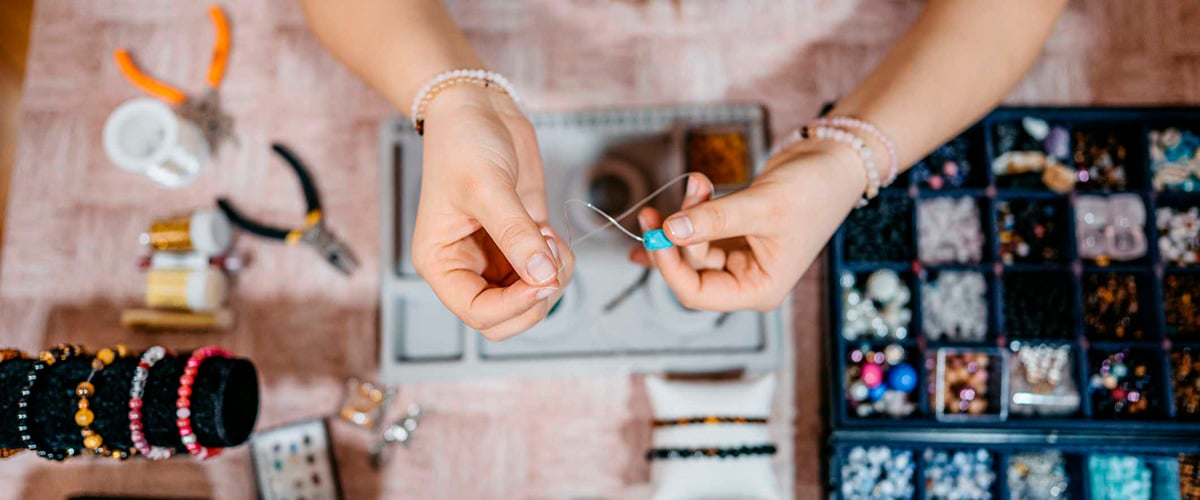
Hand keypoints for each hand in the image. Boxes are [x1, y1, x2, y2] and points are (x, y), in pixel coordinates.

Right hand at [411, 86, 573, 339]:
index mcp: (441, 263)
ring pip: (532, 299)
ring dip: (552, 276)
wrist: (479, 108)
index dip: (513, 306)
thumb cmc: (462, 142)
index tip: (541, 280)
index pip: (476, 313)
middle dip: (535, 299)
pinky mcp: (523, 242)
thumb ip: (516, 234)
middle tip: (549, 262)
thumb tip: (542, 276)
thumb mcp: (487, 186)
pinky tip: (548, 229)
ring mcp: (497, 257)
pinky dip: (559, 260)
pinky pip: (547, 272)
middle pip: (505, 319)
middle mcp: (467, 267)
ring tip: (546, 235)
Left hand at [629, 141, 865, 310]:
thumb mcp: (762, 206)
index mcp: (759, 289)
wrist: (834, 162)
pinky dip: (690, 212)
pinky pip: (699, 231)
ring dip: (687, 213)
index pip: (697, 294)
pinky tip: (675, 201)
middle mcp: (747, 279)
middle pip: (689, 269)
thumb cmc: (815, 191)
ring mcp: (740, 257)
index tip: (655, 234)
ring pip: (692, 246)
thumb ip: (714, 220)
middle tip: (664, 205)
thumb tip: (670, 230)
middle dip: (676, 234)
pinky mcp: (734, 234)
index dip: (670, 267)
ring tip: (699, 181)